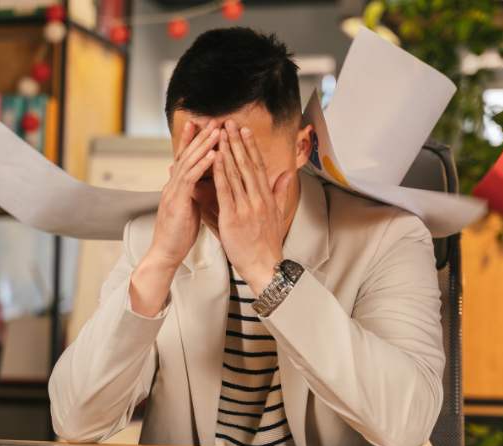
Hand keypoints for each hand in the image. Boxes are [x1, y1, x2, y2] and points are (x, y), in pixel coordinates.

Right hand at [147, 119, 218, 267]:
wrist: (165, 253)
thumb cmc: (179, 234)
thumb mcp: (188, 208)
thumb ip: (192, 193)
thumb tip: (200, 183)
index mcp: (177, 186)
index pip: (185, 158)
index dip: (193, 141)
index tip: (203, 125)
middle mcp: (173, 185)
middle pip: (186, 154)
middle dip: (199, 136)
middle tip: (212, 119)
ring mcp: (173, 191)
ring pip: (189, 162)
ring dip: (203, 145)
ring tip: (217, 131)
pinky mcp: (177, 201)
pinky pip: (190, 179)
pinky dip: (202, 165)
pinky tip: (213, 155)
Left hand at [212, 120, 291, 294]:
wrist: (265, 265)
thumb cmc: (267, 244)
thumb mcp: (278, 215)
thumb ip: (280, 192)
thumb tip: (286, 175)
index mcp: (267, 197)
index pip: (257, 166)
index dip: (250, 146)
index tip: (244, 130)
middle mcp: (258, 199)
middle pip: (247, 164)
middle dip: (237, 142)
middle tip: (230, 123)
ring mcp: (246, 207)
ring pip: (236, 173)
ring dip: (227, 151)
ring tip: (220, 134)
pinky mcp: (233, 217)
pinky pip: (225, 191)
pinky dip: (220, 173)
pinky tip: (215, 159)